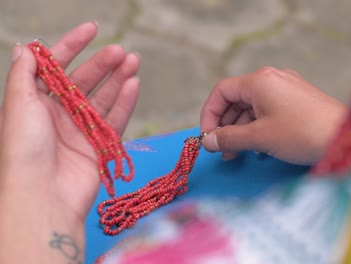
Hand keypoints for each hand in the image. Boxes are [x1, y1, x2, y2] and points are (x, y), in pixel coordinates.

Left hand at [0, 22, 138, 262]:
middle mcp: (59, 114)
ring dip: (118, 79)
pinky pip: (115, 119)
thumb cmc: (24, 149)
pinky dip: (125, 102)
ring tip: (134, 62)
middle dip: (103, 64)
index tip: (93, 28)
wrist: (41, 196)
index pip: (56, 66)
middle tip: (123, 52)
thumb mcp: (18, 104)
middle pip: (85, 81)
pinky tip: (133, 85)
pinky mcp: (99, 146)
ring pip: (103, 98)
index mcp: (36, 102)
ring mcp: (80, 130)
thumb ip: (24, 74)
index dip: (73, 45)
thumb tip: (24, 48)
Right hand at [200, 67, 347, 164]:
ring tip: (240, 153)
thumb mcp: (260, 137)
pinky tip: (259, 148)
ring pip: (252, 107)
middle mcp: (272, 78)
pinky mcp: (297, 100)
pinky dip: (258, 127)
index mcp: (259, 81)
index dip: (210, 115)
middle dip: (226, 126)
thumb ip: (229, 138)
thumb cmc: (302, 133)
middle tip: (224, 151)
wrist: (346, 138)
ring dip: (242, 130)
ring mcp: (286, 88)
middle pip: (236, 100)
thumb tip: (208, 141)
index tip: (208, 138)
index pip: (222, 91)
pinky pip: (268, 111)